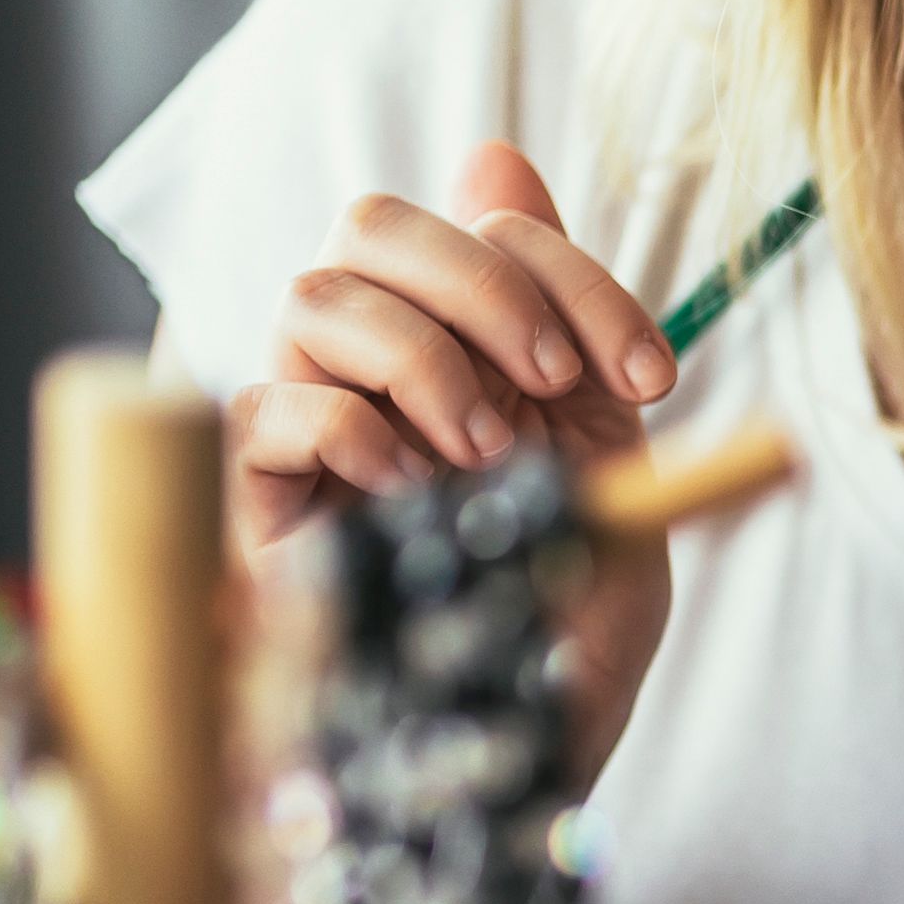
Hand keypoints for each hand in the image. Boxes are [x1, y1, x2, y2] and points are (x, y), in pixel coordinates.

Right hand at [226, 142, 679, 766]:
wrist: (526, 750)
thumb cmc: (562, 618)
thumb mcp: (604, 461)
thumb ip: (566, 324)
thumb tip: (499, 153)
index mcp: (461, 345)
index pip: (479, 226)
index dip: (569, 274)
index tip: (652, 378)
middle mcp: (371, 369)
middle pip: (369, 224)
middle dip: (480, 282)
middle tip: (554, 388)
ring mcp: (304, 430)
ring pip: (311, 300)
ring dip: (421, 359)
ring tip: (484, 456)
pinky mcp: (251, 505)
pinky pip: (261, 412)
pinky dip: (347, 431)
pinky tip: (410, 492)